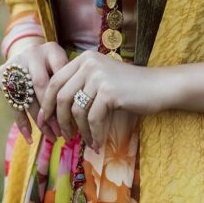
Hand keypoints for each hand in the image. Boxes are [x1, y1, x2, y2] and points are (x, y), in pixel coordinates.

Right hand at [0, 42, 68, 142]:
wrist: (26, 51)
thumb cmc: (53, 64)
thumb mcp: (66, 65)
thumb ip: (72, 80)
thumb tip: (83, 109)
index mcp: (51, 50)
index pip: (59, 75)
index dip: (66, 96)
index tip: (75, 117)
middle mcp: (31, 54)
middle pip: (41, 87)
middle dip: (52, 111)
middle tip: (63, 131)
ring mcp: (14, 65)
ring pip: (28, 98)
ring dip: (40, 121)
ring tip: (52, 136)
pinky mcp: (2, 77)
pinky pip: (13, 105)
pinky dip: (22, 123)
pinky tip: (30, 138)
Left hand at [38, 50, 175, 149]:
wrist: (158, 87)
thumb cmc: (130, 87)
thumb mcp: (102, 80)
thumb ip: (81, 87)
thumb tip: (55, 111)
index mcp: (84, 58)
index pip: (55, 81)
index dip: (46, 103)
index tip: (44, 121)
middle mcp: (89, 63)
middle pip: (61, 96)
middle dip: (59, 119)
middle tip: (63, 136)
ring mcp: (99, 76)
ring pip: (76, 109)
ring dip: (79, 130)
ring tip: (85, 141)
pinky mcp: (109, 91)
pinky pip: (93, 119)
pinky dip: (94, 134)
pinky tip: (97, 143)